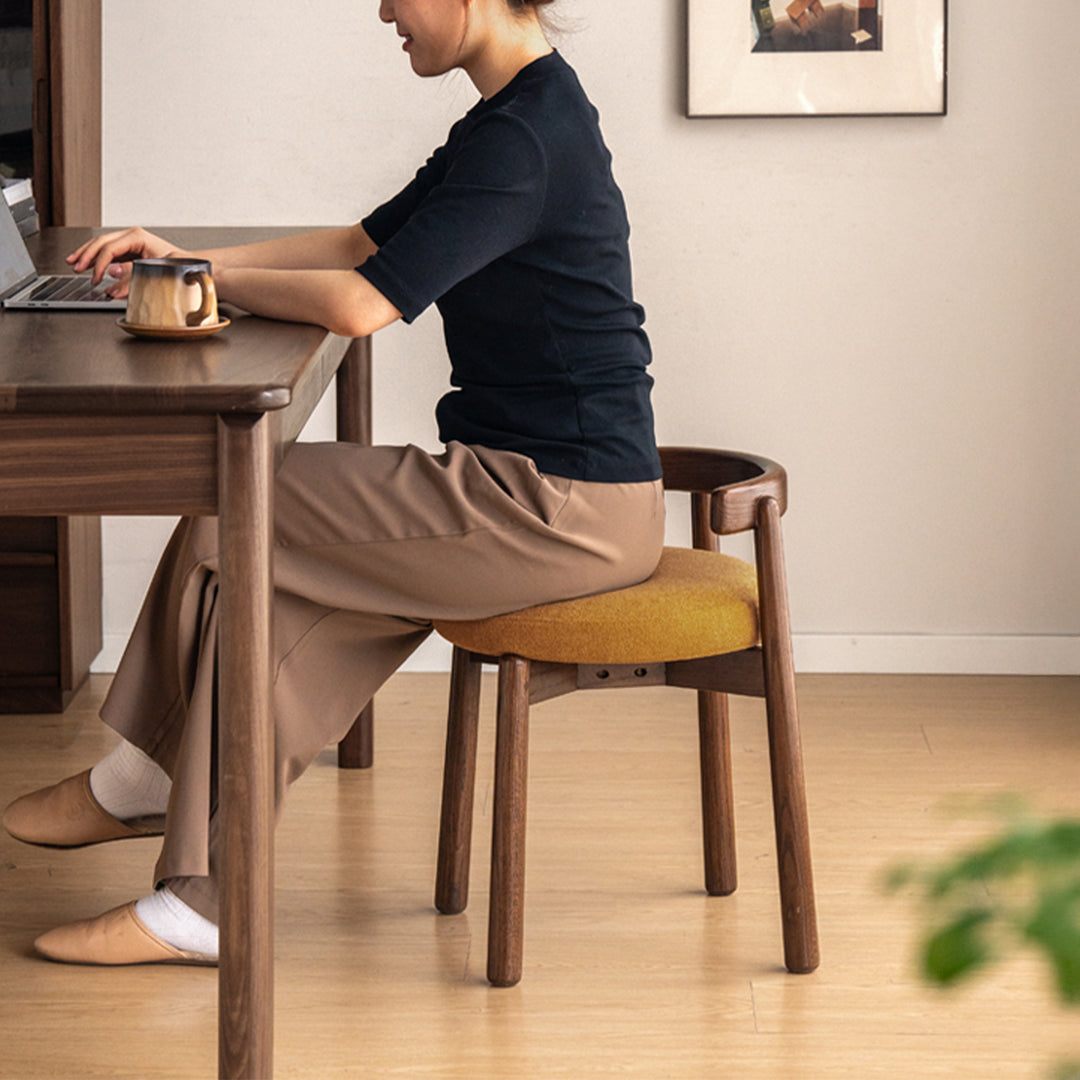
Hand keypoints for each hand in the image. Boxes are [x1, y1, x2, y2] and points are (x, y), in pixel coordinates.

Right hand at [66, 227, 186, 297]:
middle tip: (75, 267)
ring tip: (73, 262)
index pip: (109, 248)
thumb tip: (111, 273)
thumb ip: (132, 273)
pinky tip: (86, 263)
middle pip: (101, 242)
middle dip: (86, 255)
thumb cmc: (177, 266)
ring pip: (101, 245)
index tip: (94, 278)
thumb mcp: (154, 270)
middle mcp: (131, 236)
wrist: (189, 266)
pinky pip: (108, 252)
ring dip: (86, 254)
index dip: (99, 264)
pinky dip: (96, 258)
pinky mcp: (129, 250)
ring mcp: (129, 242)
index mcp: (137, 237)